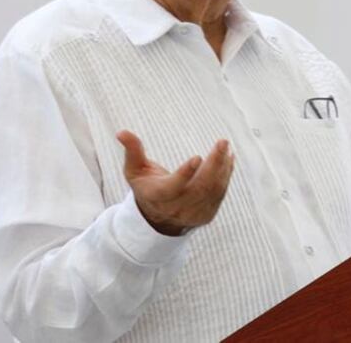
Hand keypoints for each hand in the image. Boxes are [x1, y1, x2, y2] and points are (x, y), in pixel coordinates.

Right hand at [116, 130, 234, 235]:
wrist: (158, 219)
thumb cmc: (146, 186)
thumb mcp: (135, 171)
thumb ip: (133, 151)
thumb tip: (122, 132)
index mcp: (158, 195)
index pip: (173, 187)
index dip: (185, 174)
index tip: (197, 157)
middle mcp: (177, 208)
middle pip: (200, 187)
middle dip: (214, 164)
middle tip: (222, 142)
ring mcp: (193, 214)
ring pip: (213, 190)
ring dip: (223, 168)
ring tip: (226, 148)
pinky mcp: (206, 215)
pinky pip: (219, 194)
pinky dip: (225, 175)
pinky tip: (228, 159)